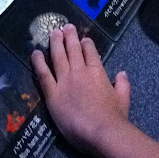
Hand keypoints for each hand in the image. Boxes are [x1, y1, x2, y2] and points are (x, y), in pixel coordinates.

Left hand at [31, 24, 130, 152]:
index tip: (83, 39)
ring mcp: (65, 81)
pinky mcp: (53, 94)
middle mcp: (80, 72)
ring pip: (58, 57)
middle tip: (65, 26)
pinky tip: (35, 53)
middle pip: (73, 49)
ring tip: (52, 32)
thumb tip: (122, 73)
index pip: (90, 52)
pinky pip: (44, 75)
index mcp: (97, 72)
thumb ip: (123, 84)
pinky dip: (39, 63)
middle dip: (69, 36)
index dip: (86, 44)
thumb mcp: (123, 98)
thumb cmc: (114, 117)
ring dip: (55, 43)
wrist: (100, 131)